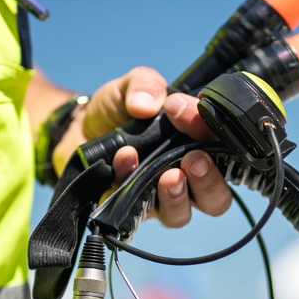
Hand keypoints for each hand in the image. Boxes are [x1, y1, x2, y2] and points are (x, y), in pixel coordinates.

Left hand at [52, 67, 231, 227]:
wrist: (76, 129)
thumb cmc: (116, 110)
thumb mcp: (134, 85)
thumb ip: (146, 84)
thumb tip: (147, 104)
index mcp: (197, 146)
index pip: (221, 148)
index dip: (212, 133)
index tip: (184, 112)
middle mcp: (185, 178)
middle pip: (215, 199)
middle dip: (209, 182)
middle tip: (194, 159)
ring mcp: (157, 199)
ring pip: (181, 214)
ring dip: (177, 196)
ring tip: (169, 176)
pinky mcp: (128, 210)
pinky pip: (135, 210)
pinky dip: (130, 183)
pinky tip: (124, 160)